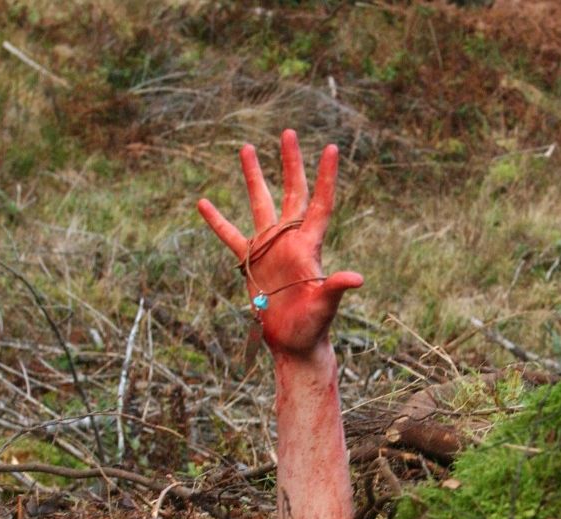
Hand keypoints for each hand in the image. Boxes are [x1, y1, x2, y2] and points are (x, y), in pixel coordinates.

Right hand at [197, 130, 362, 357]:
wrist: (294, 343)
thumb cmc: (313, 327)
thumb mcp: (324, 306)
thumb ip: (336, 289)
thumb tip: (357, 278)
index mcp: (310, 245)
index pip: (320, 203)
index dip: (325, 176)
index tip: (329, 147)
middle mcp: (291, 240)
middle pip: (292, 193)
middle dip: (290, 163)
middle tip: (287, 133)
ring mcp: (271, 248)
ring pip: (261, 204)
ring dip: (254, 177)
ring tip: (246, 147)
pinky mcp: (252, 262)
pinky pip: (231, 236)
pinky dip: (217, 221)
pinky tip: (203, 203)